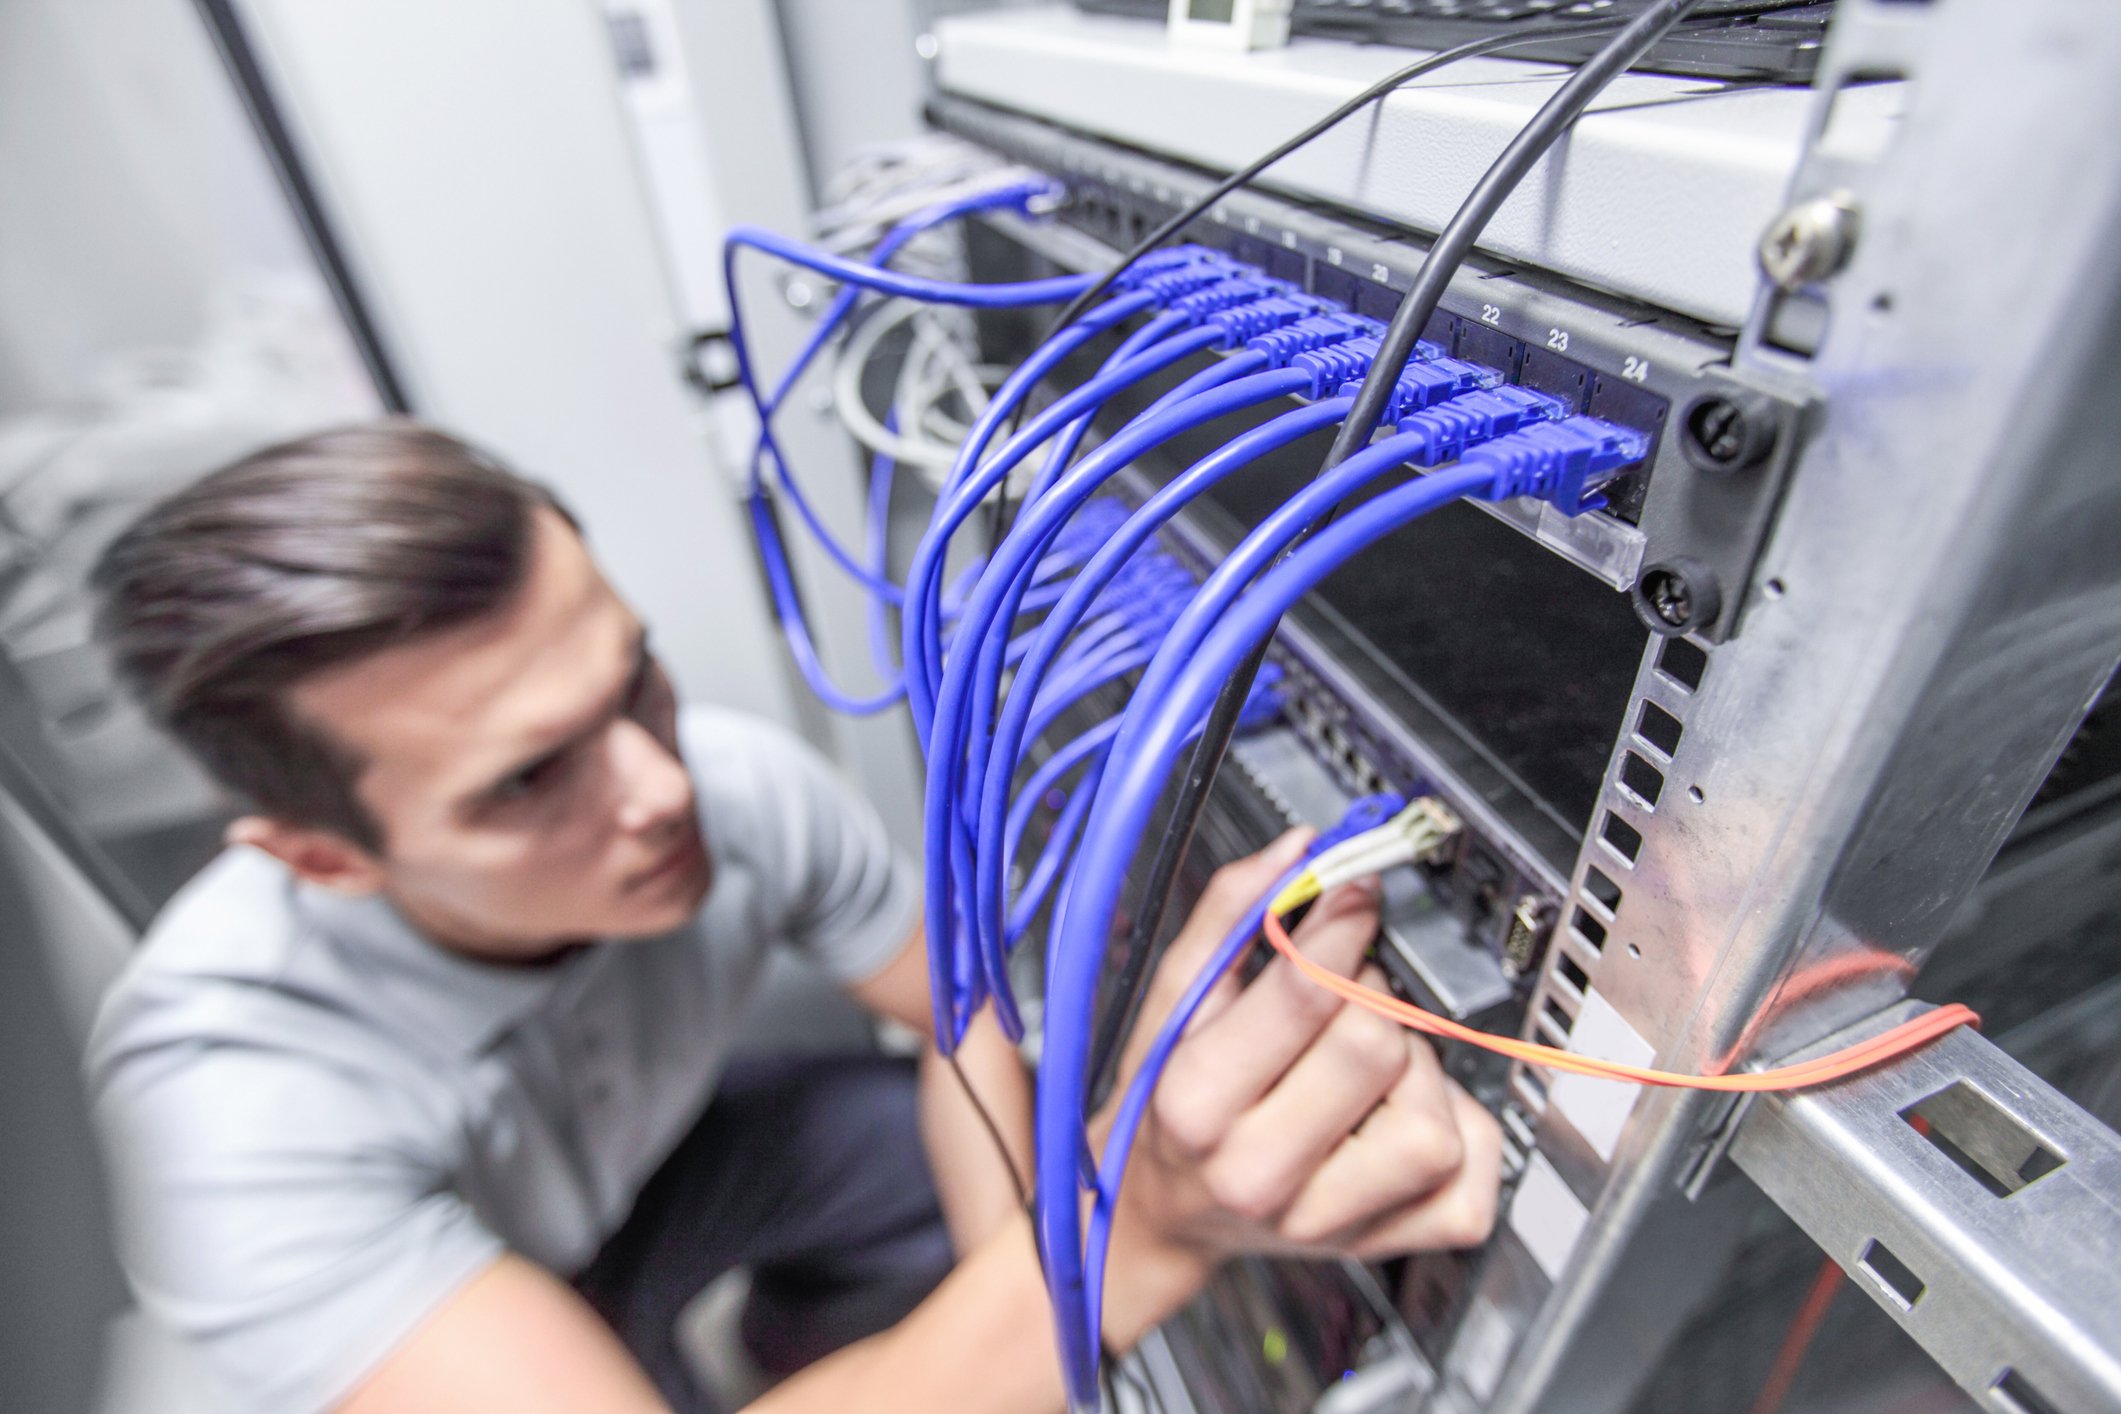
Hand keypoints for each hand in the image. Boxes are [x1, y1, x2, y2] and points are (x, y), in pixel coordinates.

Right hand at [1102, 829, 1500, 1292]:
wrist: (1160, 1212)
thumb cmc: (1166, 1101)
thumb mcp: (1173, 999)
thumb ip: (1229, 915)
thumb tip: (1300, 851)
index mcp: (1198, 1104)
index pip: (1308, 993)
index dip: (1345, 921)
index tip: (1354, 890)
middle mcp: (1260, 1173)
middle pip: (1376, 1045)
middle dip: (1369, 994)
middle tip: (1344, 990)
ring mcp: (1327, 1221)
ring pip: (1431, 1116)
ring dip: (1412, 1067)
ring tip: (1364, 1063)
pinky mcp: (1383, 1244)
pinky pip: (1470, 1172)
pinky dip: (1457, 1128)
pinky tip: (1400, 1112)